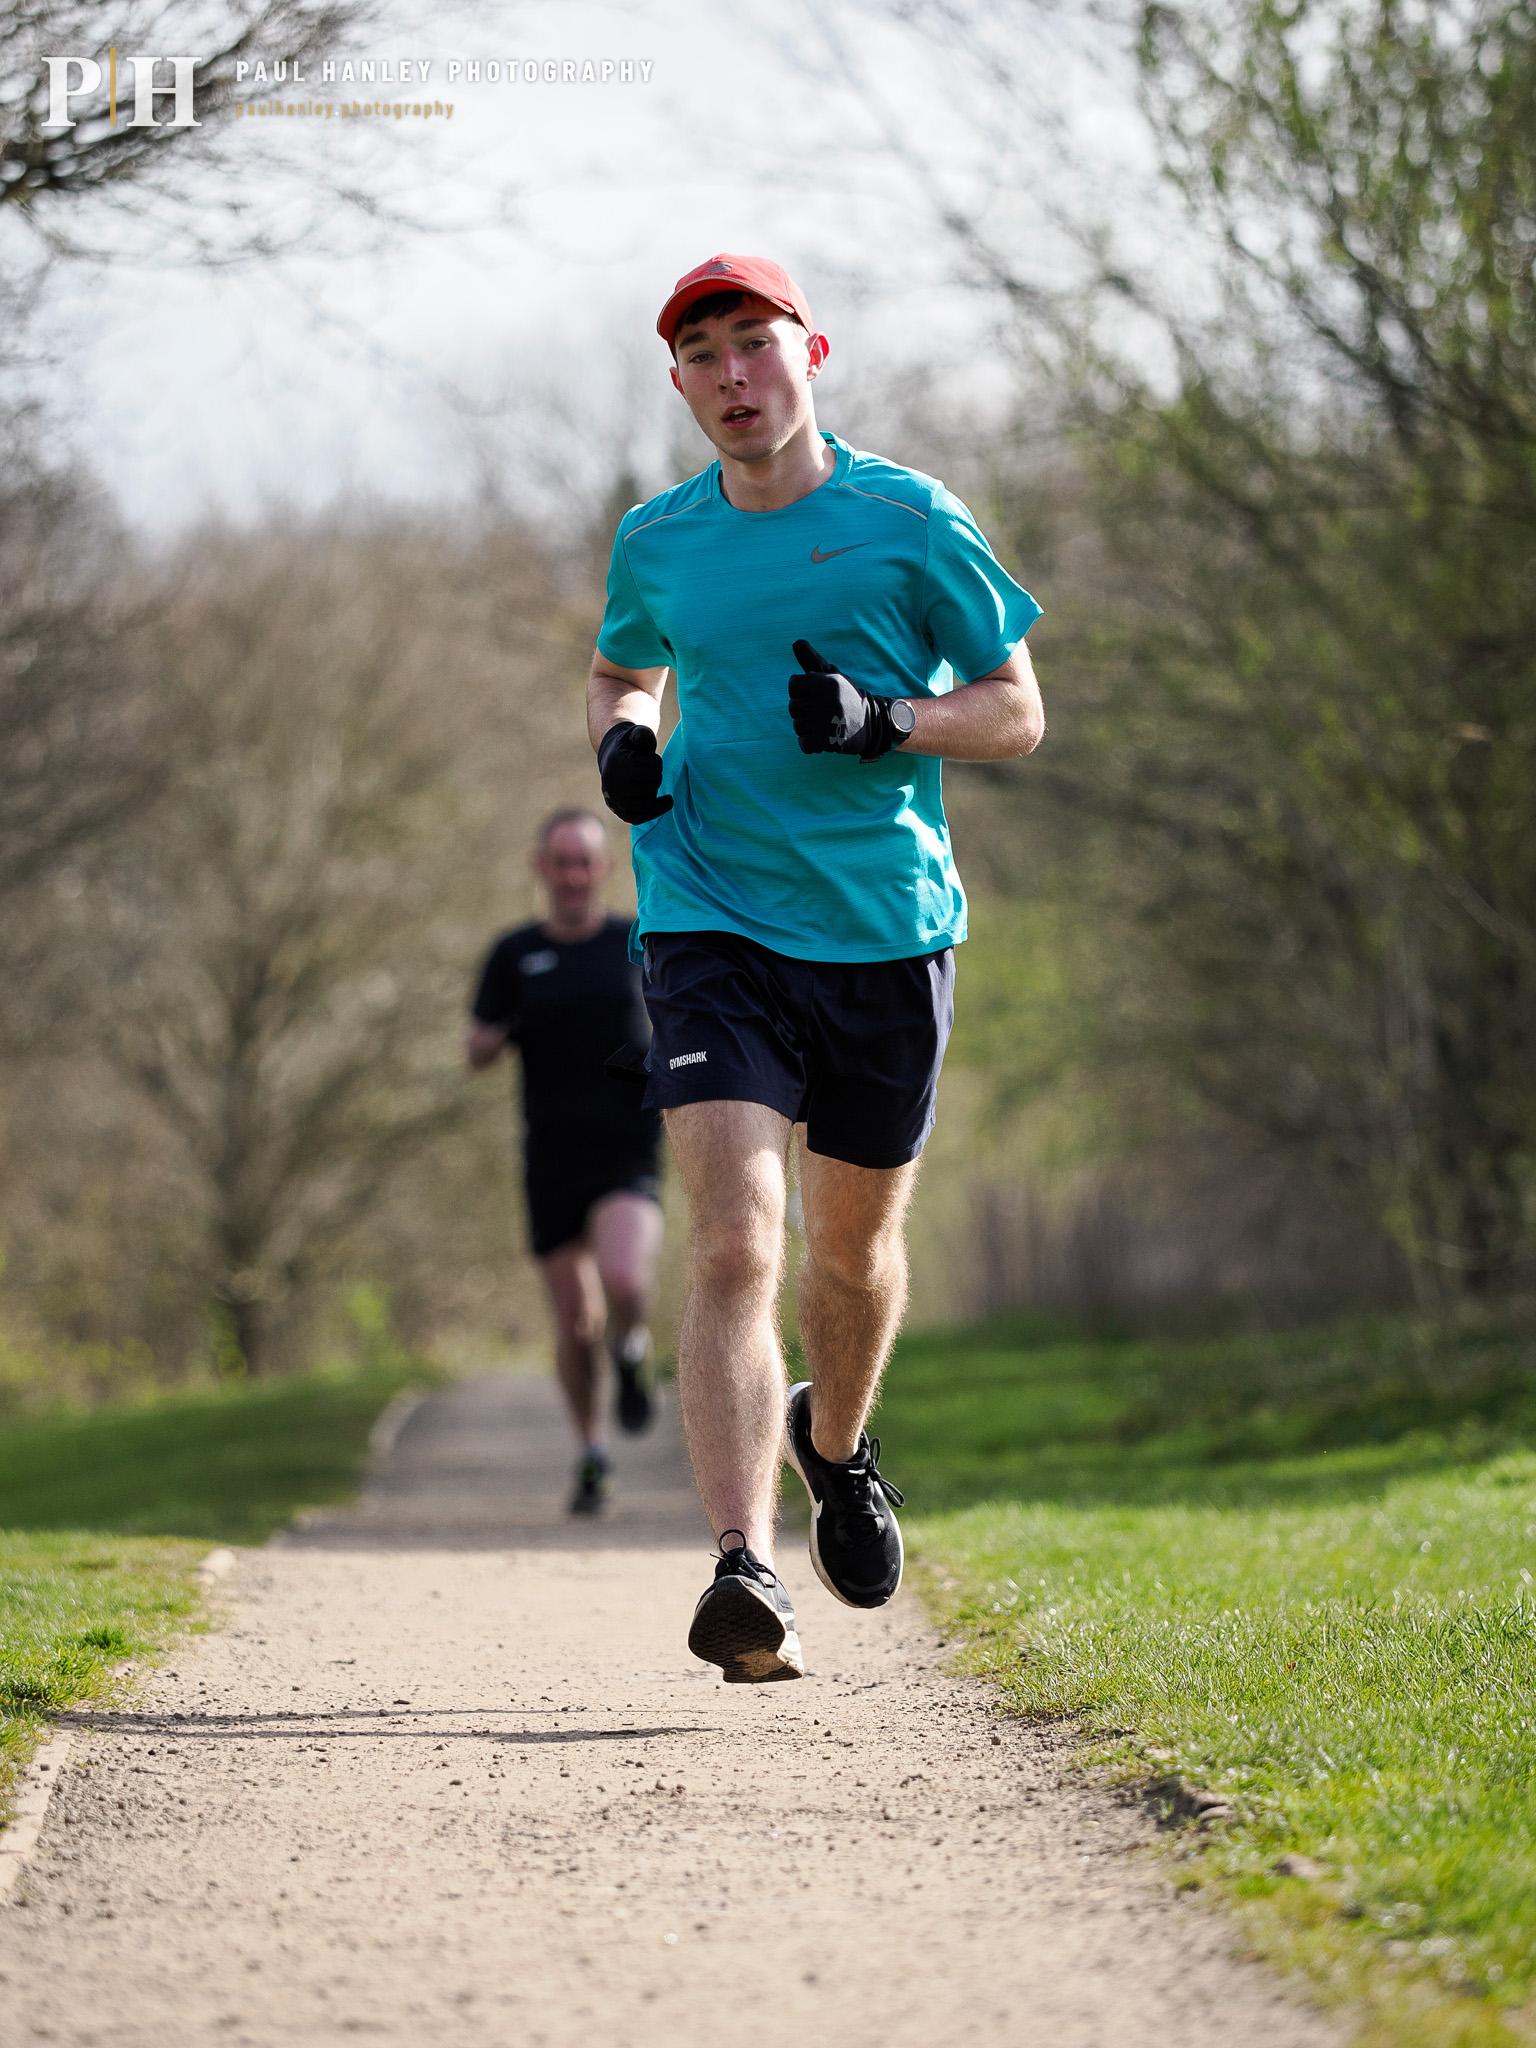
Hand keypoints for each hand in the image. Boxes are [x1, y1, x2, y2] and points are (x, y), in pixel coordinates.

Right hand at [598, 720, 672, 823]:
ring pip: (646, 802)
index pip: (652, 768)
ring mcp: (614, 799)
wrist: (613, 758)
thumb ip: (642, 735)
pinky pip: (639, 817)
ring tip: (648, 781)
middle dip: (655, 777)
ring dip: (653, 791)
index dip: (655, 763)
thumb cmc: (631, 745)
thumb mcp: (637, 734)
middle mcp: (612, 783)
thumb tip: (643, 736)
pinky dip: (655, 811)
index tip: (649, 758)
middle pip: (650, 786)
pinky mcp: (618, 810)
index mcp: (617, 763)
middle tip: (647, 770)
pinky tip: (667, 802)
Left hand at [787, 640, 896, 760]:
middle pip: (793, 707)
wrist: (872, 724)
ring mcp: (826, 721)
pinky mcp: (827, 741)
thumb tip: (796, 642)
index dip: (803, 692)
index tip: (819, 696)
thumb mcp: (833, 676)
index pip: (793, 685)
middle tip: (825, 713)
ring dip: (809, 729)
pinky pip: (804, 745)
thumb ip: (812, 661)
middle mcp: (826, 699)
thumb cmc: (847, 698)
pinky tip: (825, 739)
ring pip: (798, 726)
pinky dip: (811, 745)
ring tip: (827, 725)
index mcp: (826, 681)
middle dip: (805, 713)